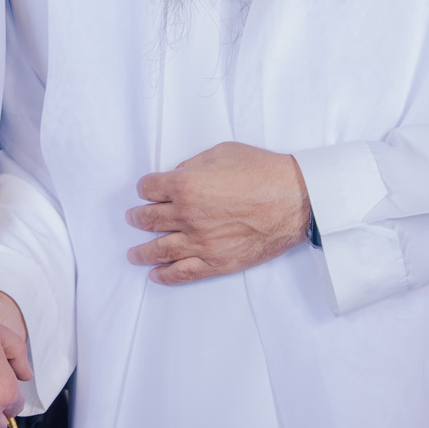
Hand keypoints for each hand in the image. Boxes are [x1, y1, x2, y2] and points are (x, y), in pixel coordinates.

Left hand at [127, 141, 310, 284]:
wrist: (295, 200)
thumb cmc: (263, 172)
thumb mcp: (221, 153)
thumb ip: (193, 164)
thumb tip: (177, 175)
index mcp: (186, 185)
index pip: (148, 188)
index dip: (145, 188)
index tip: (146, 191)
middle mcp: (187, 215)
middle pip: (149, 219)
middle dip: (137, 219)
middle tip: (133, 219)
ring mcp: (200, 242)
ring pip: (160, 250)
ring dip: (142, 252)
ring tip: (134, 254)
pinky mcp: (216, 262)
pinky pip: (183, 272)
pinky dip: (165, 275)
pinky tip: (155, 274)